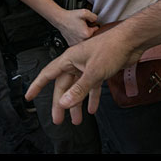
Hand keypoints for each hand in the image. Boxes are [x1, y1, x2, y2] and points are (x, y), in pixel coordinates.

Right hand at [26, 25, 143, 123]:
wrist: (131, 41)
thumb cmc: (111, 48)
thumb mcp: (93, 72)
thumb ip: (79, 89)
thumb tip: (64, 103)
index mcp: (70, 59)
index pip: (48, 74)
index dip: (38, 85)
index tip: (29, 96)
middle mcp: (77, 62)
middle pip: (64, 86)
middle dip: (61, 103)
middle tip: (58, 119)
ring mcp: (88, 66)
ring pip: (78, 88)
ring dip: (77, 104)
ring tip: (76, 119)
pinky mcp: (100, 70)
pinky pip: (92, 87)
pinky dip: (91, 98)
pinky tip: (92, 108)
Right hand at [52, 8, 98, 45]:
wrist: (60, 19)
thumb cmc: (71, 16)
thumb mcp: (84, 12)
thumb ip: (94, 16)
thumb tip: (96, 21)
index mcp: (86, 34)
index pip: (96, 30)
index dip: (94, 25)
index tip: (90, 23)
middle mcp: (82, 41)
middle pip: (92, 37)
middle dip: (89, 31)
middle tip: (84, 26)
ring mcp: (76, 44)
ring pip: (85, 40)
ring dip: (84, 35)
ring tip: (79, 29)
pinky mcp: (71, 44)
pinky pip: (79, 43)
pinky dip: (78, 38)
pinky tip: (75, 32)